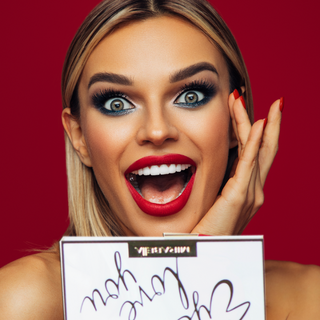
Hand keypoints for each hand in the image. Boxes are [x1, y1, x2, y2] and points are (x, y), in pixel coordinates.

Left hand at [191, 90, 282, 234]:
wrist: (204, 250)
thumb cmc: (209, 227)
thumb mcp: (219, 201)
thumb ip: (224, 185)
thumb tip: (218, 167)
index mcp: (248, 189)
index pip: (256, 154)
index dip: (258, 131)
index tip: (253, 110)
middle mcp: (255, 189)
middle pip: (263, 148)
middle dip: (265, 121)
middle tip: (267, 100)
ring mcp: (251, 192)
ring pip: (256, 149)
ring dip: (253, 122)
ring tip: (244, 100)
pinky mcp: (239, 195)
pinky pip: (249, 163)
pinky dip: (255, 142)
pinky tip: (258, 123)